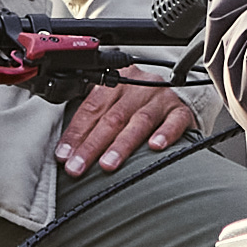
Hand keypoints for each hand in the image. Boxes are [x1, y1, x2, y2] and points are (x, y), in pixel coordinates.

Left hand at [58, 81, 191, 174]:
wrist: (171, 104)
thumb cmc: (135, 109)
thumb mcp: (112, 106)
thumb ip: (93, 121)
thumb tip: (65, 153)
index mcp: (116, 79)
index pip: (92, 107)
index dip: (76, 133)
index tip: (64, 156)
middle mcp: (139, 85)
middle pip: (112, 117)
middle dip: (92, 145)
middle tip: (78, 167)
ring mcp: (162, 97)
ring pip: (140, 121)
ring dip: (122, 145)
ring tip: (107, 164)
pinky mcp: (181, 111)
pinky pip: (175, 122)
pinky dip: (165, 134)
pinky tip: (154, 147)